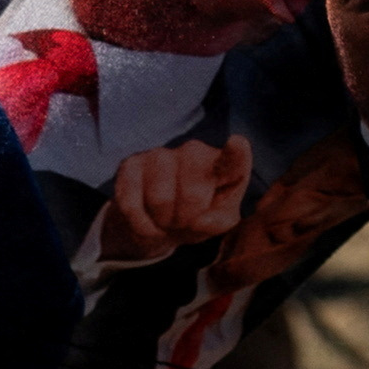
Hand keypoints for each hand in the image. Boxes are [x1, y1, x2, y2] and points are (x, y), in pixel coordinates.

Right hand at [100, 138, 252, 270]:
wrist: (157, 224)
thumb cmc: (197, 218)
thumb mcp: (216, 224)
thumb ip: (219, 222)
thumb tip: (200, 221)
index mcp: (223, 166)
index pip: (233, 159)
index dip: (236, 152)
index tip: (237, 143)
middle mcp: (194, 152)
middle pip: (192, 194)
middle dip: (186, 218)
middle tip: (183, 222)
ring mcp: (160, 155)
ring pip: (160, 199)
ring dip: (163, 221)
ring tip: (166, 220)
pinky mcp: (130, 164)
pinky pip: (132, 204)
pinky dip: (140, 224)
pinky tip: (146, 221)